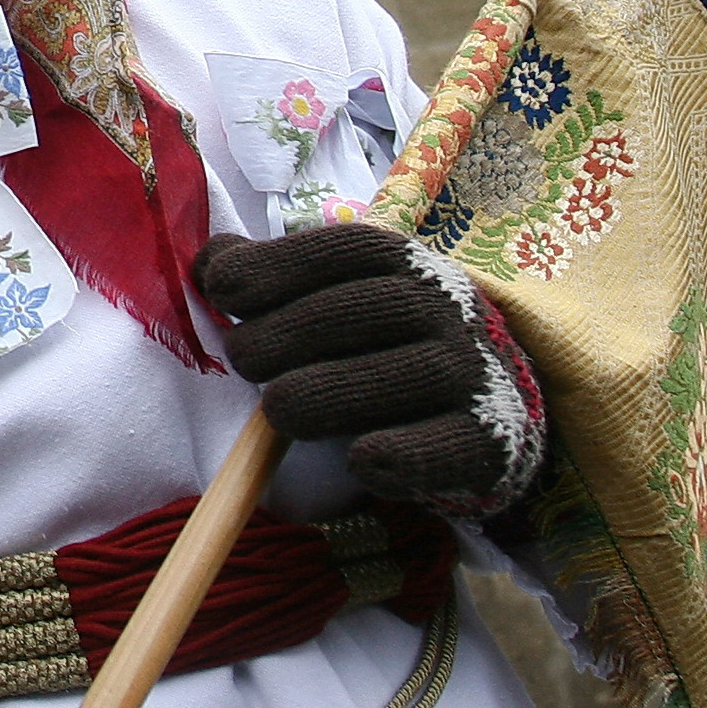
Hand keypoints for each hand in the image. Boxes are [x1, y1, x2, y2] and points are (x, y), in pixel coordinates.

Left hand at [197, 220, 544, 513]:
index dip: (279, 264)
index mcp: (408, 265)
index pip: (347, 249)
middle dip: (288, 332)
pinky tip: (359, 459)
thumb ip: (275, 278)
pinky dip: (399, 453)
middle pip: (366, 308)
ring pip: (407, 375)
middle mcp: (449, 308)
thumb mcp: (340, 298)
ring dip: (328, 392)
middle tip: (243, 360)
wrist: (495, 406)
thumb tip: (210, 262)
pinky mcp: (491, 440)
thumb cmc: (390, 346)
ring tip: (279, 411)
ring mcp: (475, 371)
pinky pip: (444, 445)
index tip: (222, 288)